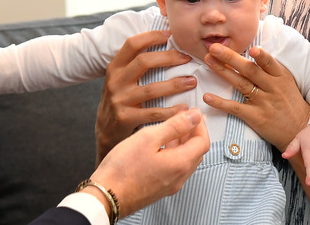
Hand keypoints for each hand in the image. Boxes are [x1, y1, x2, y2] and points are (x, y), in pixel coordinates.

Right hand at [89, 107, 209, 217]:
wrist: (106, 196)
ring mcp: (170, 185)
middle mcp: (179, 177)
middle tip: (183, 118)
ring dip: (183, 143)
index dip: (200, 124)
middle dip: (193, 133)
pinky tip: (160, 145)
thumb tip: (194, 116)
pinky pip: (175, 168)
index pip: (203, 141)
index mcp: (180, 164)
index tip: (192, 113)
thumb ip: (174, 126)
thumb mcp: (149, 138)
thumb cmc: (123, 168)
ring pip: (186, 160)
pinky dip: (174, 153)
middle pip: (197, 152)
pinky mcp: (159, 188)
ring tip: (171, 128)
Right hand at [95, 30, 195, 161]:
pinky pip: (153, 113)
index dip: (151, 36)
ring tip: (192, 81)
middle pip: (144, 62)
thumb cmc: (120, 99)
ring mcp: (120, 100)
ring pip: (151, 88)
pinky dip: (171, 111)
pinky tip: (184, 108)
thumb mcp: (121, 78)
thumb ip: (135, 64)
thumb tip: (163, 40)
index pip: (132, 44)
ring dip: (175, 84)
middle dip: (169, 57)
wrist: (105, 130)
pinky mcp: (126, 118)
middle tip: (187, 58)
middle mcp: (116, 81)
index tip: (170, 35)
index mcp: (115, 67)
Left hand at [202, 44, 309, 150]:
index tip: (251, 48)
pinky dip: (220, 103)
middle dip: (231, 57)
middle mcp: (273, 88)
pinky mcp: (256, 117)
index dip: (261, 56)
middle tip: (214, 47)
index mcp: (281, 76)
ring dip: (223, 71)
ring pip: (241, 84)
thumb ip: (271, 69)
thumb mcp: (287, 82)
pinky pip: (235, 108)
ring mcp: (264, 102)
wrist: (300, 130)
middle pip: (249, 70)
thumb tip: (252, 50)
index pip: (269, 63)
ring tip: (208, 61)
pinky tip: (207, 97)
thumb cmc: (290, 102)